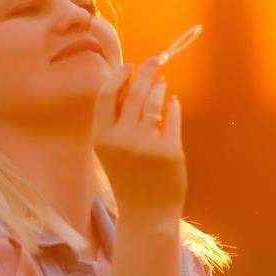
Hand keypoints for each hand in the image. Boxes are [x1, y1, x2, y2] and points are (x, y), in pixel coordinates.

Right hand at [94, 57, 185, 223]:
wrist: (147, 214)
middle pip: (133, 94)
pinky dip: (173, 107)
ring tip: (162, 82)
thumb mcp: (111, 151)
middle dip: (145, 72)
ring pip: (154, 103)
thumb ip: (115, 122)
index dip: (118, 76)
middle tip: (154, 61)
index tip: (129, 65)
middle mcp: (122, 140)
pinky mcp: (170, 152)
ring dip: (159, 88)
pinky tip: (173, 102)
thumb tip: (129, 83)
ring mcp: (147, 146)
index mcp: (102, 138)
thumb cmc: (128, 179)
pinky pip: (173, 120)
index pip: (105, 96)